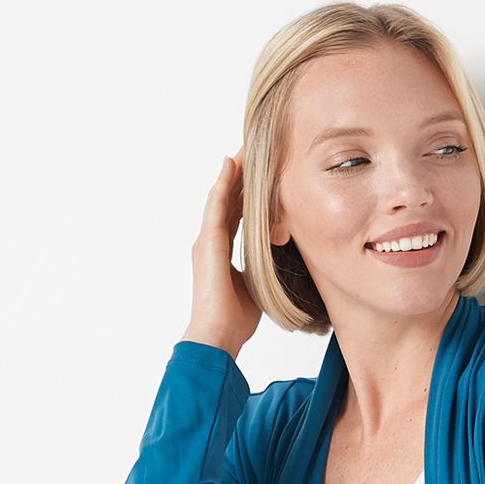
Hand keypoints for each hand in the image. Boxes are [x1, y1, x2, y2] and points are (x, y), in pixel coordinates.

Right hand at [181, 151, 262, 358]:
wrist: (217, 336)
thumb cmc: (234, 319)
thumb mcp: (256, 284)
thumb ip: (262, 265)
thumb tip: (279, 255)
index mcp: (220, 252)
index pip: (235, 213)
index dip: (245, 192)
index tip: (259, 173)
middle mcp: (209, 242)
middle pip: (226, 199)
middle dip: (239, 175)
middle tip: (252, 148)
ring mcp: (206, 241)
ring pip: (220, 196)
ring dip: (231, 172)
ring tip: (242, 147)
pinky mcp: (207, 244)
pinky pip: (216, 206)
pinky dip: (222, 184)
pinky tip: (230, 164)